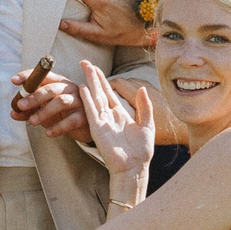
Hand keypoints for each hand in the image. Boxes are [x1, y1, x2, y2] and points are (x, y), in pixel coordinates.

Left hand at [12, 68, 85, 138]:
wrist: (85, 126)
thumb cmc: (63, 113)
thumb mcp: (44, 110)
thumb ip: (29, 111)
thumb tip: (13, 113)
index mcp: (58, 82)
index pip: (43, 76)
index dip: (29, 76)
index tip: (14, 80)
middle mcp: (69, 88)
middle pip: (51, 88)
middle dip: (34, 96)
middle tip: (20, 105)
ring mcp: (79, 101)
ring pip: (61, 102)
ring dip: (44, 111)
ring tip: (32, 121)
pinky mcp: (85, 115)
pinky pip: (71, 120)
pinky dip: (59, 127)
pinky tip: (48, 133)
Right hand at [75, 62, 155, 180]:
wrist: (134, 167)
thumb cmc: (141, 151)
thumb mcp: (147, 124)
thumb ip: (144, 106)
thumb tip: (142, 89)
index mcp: (120, 114)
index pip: (110, 93)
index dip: (103, 80)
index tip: (96, 68)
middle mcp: (109, 116)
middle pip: (99, 91)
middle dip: (92, 76)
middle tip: (85, 61)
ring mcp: (102, 122)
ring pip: (94, 97)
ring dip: (89, 82)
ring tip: (84, 67)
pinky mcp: (98, 129)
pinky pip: (92, 111)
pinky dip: (87, 99)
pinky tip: (83, 88)